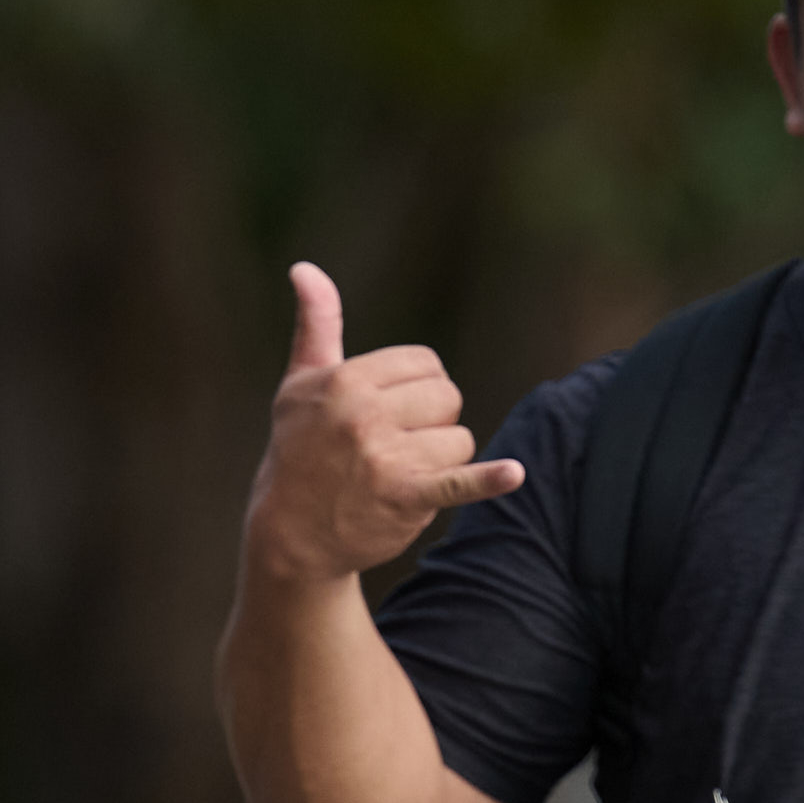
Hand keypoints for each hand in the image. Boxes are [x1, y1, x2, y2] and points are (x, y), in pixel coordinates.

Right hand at [239, 265, 521, 592]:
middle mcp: (364, 416)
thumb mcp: (301, 384)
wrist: (289, 535)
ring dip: (441, 460)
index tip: (389, 412)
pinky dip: (487, 480)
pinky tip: (513, 474)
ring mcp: (385, 459)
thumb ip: (317, 324)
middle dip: (433, 421)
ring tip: (401, 475)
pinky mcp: (404, 499)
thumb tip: (304, 267)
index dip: (418, 387)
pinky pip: (458, 482)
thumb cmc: (298, 450)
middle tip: (395, 446)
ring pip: (458, 440)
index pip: (425, 364)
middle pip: (447, 397)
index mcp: (346, 381)